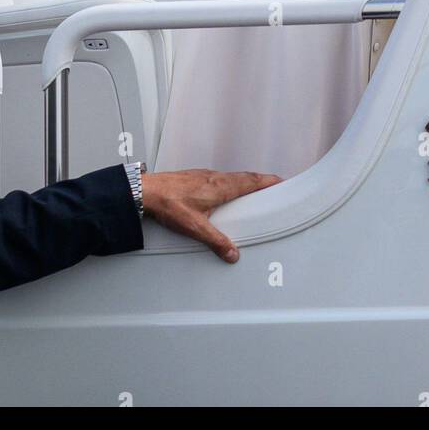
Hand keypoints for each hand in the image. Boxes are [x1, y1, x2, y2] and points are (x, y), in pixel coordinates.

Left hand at [141, 169, 280, 262]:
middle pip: (244, 177)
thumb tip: (233, 253)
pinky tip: (223, 191)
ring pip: (231, 176)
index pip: (251, 181)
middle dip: (260, 181)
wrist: (147, 191)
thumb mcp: (196, 227)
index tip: (281, 181)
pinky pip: (219, 178)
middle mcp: (215, 178)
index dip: (268, 181)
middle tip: (271, 185)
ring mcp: (204, 176)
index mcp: (221, 187)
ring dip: (245, 180)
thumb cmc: (169, 204)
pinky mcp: (194, 177)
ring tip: (251, 189)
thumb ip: (216, 241)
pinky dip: (230, 182)